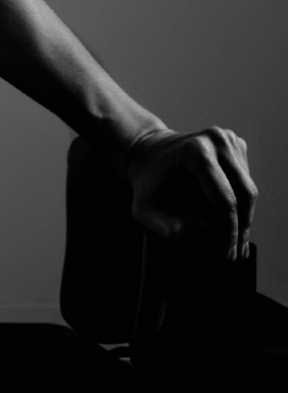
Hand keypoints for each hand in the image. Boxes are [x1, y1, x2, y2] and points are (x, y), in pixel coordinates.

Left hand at [126, 125, 257, 258]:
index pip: (224, 198)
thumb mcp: (144, 210)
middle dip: (242, 227)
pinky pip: (245, 179)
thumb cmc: (146, 182)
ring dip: (245, 216)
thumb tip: (208, 224)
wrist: (146, 151)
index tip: (229, 253)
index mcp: (195, 152)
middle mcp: (216, 140)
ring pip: (248, 187)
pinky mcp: (235, 143)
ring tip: (237, 240)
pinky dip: (241, 200)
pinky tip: (232, 217)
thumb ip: (170, 227)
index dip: (230, 230)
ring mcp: (228, 138)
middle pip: (244, 193)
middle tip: (238, 252)